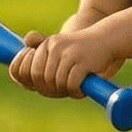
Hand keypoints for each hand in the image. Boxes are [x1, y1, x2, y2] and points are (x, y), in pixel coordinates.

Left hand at [8, 29, 122, 98]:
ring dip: (65, 90)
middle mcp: (54, 46)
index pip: (25, 71)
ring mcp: (68, 53)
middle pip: (39, 78)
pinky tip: (81, 90)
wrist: (106, 39)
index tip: (47, 85)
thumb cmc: (81, 49)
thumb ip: (42, 58)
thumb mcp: (59, 50)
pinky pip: (71, 84)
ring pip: (56, 82)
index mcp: (46, 45)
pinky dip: (76, 91)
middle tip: (62, 89)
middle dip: (50, 88)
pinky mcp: (82, 61)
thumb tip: (28, 69)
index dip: (33, 83)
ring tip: (74, 88)